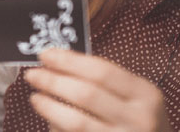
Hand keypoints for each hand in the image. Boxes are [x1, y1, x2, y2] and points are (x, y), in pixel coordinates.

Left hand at [24, 48, 171, 131]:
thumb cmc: (139, 119)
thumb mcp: (135, 96)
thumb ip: (103, 80)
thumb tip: (57, 63)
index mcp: (146, 95)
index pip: (102, 71)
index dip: (69, 61)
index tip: (45, 54)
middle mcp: (139, 119)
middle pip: (86, 95)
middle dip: (53, 82)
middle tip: (32, 74)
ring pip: (77, 122)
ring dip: (49, 107)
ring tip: (35, 97)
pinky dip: (57, 126)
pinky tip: (49, 120)